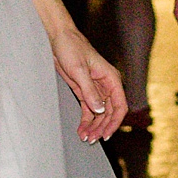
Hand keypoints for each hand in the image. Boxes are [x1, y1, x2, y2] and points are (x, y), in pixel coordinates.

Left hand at [50, 24, 125, 141]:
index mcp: (111, 78)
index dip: (115, 122)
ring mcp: (95, 89)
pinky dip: (86, 121)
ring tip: (86, 138)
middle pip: (110, 113)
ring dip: (94, 127)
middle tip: (92, 139)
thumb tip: (100, 110)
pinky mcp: (84, 91)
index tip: (106, 134)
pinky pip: (89, 110)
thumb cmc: (71, 48)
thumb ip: (89, 91)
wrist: (58, 38)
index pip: (119, 105)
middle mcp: (106, 85)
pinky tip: (82, 130)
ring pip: (99, 114)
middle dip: (102, 127)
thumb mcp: (79, 70)